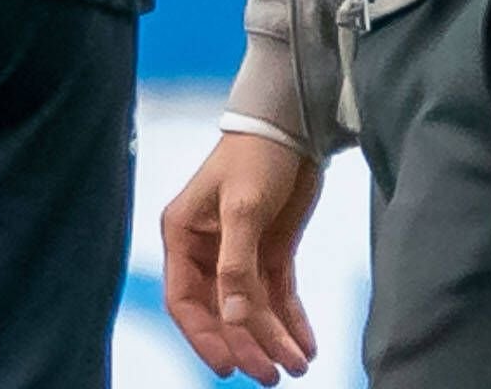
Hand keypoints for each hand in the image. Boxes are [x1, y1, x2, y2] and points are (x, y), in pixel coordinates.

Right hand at [159, 130, 321, 381]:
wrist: (292, 126)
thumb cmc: (254, 156)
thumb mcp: (244, 208)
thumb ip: (237, 266)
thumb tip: (234, 320)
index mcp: (183, 236)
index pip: (185, 300)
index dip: (206, 336)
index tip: (230, 367)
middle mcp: (206, 249)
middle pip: (222, 311)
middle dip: (247, 344)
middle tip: (274, 375)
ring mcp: (239, 252)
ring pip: (252, 308)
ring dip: (273, 337)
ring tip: (300, 364)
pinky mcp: (271, 250)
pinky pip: (278, 296)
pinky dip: (291, 321)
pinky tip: (307, 344)